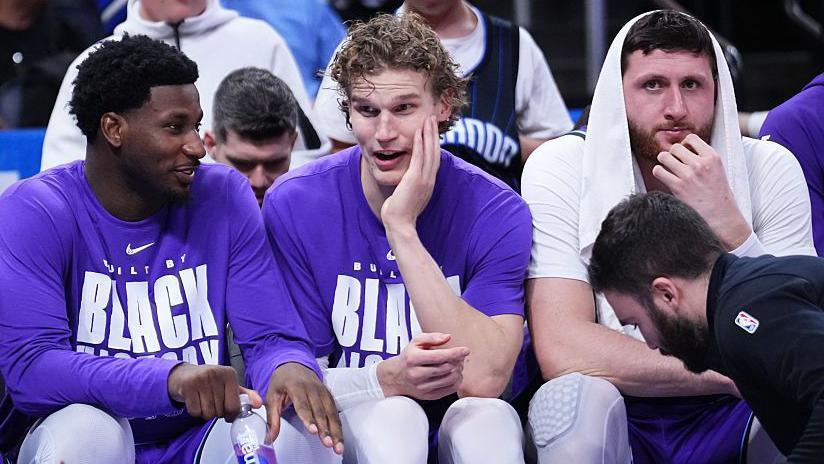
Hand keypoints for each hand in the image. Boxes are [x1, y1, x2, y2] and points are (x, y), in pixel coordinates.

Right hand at [167, 363, 260, 420]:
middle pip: (220, 411)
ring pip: (208, 413)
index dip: (230, 413)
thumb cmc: (209, 381)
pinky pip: (195, 412)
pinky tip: (195, 401)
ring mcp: (201, 379)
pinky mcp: (187, 386)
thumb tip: (259, 404)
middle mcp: (216, 374)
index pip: (234, 405)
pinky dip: (195, 412)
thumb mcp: (229, 384)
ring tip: (203, 401)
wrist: (184, 374)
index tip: (227, 411)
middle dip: (217, 412)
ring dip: (205, 413)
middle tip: (212, 402)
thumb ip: (245, 395)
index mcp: (230, 374)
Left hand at [265, 362, 343, 453]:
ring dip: (335, 430)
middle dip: (326, 429)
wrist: (293, 364)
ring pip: (331, 412)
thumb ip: (272, 419)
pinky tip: (340, 437)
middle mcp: (312, 387)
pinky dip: (338, 425)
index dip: (309, 418)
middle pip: (320, 410)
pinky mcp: (328, 394)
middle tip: (329, 443)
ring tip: (337, 445)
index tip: (314, 431)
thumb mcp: (272, 397)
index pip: (303, 404)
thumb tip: (269, 438)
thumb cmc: (282, 381)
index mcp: (295, 386)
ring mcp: (322, 390)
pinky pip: (334, 411)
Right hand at [377, 332, 469, 399]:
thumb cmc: (410, 356)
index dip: (455, 353)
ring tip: (457, 365)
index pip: (439, 356)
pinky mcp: (428, 396)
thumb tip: (447, 337)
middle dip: (457, 361)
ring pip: (449, 380)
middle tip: (459, 357)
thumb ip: (432, 337)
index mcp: (413, 359)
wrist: (398, 376)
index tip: (465, 350)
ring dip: (458, 371)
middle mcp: (416, 374)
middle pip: (446, 368)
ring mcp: (422, 387)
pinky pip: (449, 390)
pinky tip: (454, 374)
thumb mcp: (416, 341)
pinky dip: (457, 381)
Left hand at [380, 115, 440, 232]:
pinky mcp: (415, 179)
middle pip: (435, 152)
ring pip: (429, 152)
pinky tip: (418, 133)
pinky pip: (419, 158)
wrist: (399, 224)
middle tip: (432, 119)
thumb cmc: (400, 213)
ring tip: (427, 120)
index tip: (432, 131)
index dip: (434, 144)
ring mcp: (424, 179)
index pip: (434, 159)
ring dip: (428, 134)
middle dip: (434, 134)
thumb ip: (411, 186)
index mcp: (429, 183)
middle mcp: (429, 180)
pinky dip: (420, 144)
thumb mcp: (409, 196)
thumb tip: (407, 180)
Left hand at [652, 133, 751, 248]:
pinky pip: (659, 171)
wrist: (721, 217)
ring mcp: (688, 175)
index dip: (684, 144)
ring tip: (668, 168)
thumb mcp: (718, 170)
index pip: (691, 138)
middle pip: (675, 147)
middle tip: (674, 162)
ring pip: (664, 156)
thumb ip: (703, 158)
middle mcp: (700, 164)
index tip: (684, 152)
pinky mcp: (678, 187)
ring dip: (663, 161)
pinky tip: (664, 177)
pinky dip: (658, 172)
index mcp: (713, 157)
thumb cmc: (718, 195)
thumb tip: (684, 148)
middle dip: (672, 153)